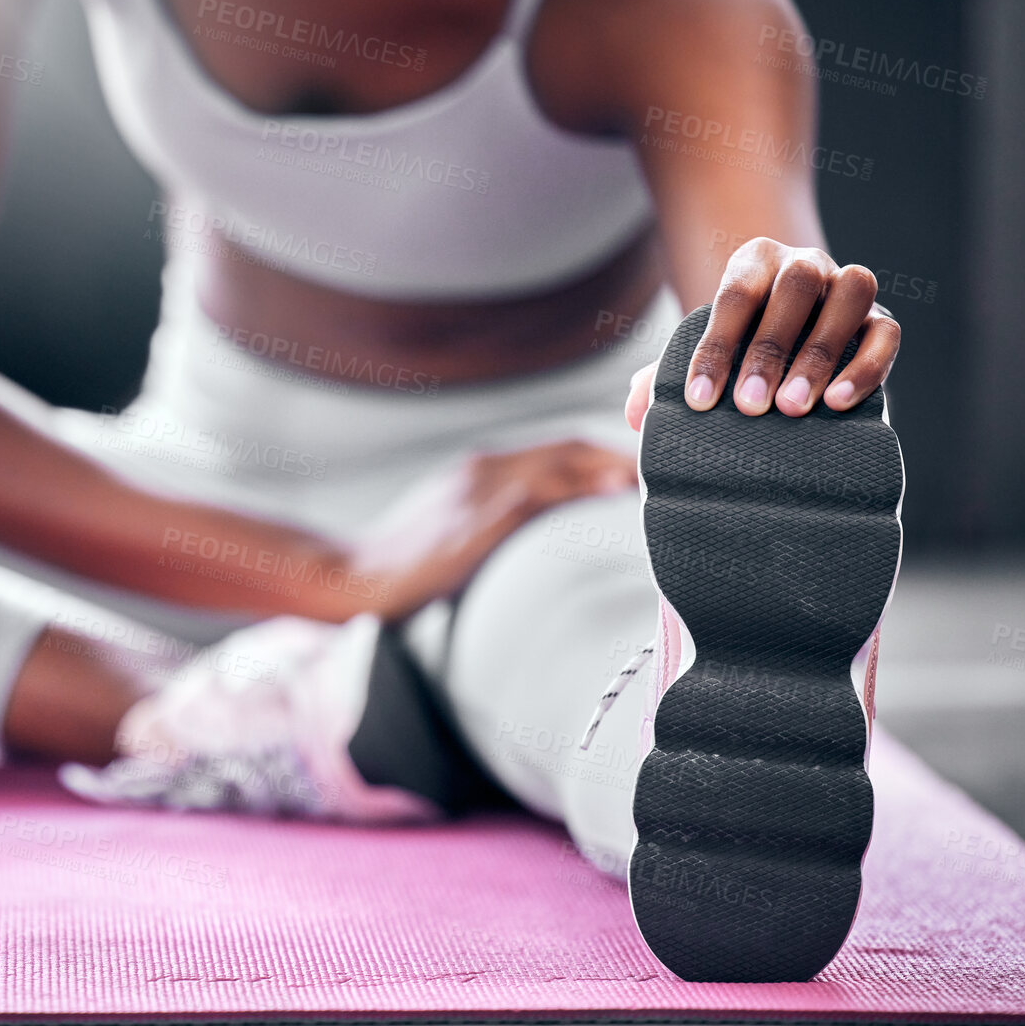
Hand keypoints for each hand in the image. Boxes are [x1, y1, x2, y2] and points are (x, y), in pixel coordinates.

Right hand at [344, 441, 636, 618]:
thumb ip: (494, 527)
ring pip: (566, 461)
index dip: (604, 455)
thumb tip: (538, 548)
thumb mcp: (454, 535)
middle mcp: (487, 467)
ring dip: (615, 466)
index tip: (642, 469)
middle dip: (621, 453)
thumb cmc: (403, 569)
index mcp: (480, 471)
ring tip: (661, 478)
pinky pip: (550, 491)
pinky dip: (588, 487)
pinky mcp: (485, 513)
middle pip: (570, 448)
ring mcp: (485, 486)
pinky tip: (622, 493)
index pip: (557, 451)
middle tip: (669, 466)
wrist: (355, 577)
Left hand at [630, 239, 899, 426]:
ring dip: (818, 354)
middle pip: (795, 286)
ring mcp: (845, 287)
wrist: (789, 341)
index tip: (699, 400)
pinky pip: (885, 333)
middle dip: (769, 349)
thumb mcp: (699, 354)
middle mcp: (804, 263)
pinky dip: (865, 366)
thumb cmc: (735, 350)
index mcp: (754, 260)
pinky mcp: (880, 320)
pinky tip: (837, 403)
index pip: (735, 293)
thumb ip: (664, 377)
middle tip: (749, 407)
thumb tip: (635, 413)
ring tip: (791, 409)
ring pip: (848, 296)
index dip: (716, 346)